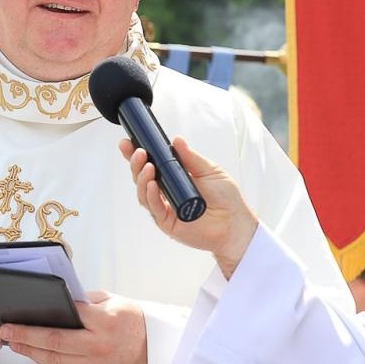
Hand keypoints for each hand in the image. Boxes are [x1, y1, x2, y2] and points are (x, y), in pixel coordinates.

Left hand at [0, 290, 147, 363]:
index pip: (68, 319)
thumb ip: (86, 301)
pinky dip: (45, 361)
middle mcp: (99, 347)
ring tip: (13, 342)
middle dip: (26, 337)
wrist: (155, 354)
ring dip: (30, 352)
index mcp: (106, 323)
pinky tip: (32, 352)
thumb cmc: (134, 323)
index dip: (41, 318)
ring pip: (55, 361)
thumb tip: (57, 300)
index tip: (19, 315)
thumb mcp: (113, 301)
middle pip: (55, 344)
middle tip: (5, 331)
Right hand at [123, 135, 258, 278]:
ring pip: (143, 193)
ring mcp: (165, 208)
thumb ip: (191, 157)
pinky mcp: (167, 223)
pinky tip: (152, 185)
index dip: (138, 155)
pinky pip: (154, 208)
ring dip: (142, 178)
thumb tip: (176, 140)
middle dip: (135, 163)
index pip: (151, 165)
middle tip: (137, 152)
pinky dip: (150, 195)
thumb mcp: (209, 170)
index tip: (128, 143)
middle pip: (142, 177)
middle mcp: (166, 192)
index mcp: (174, 178)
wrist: (236, 223)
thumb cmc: (226, 198)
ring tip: (147, 166)